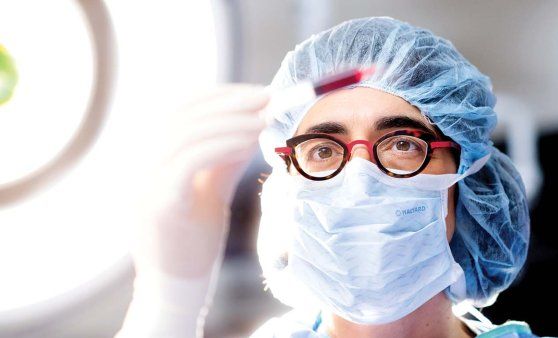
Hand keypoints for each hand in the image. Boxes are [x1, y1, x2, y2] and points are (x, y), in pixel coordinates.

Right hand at [131, 84, 269, 277]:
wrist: (174, 290)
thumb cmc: (194, 241)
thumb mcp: (211, 191)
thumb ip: (225, 158)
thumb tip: (250, 125)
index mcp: (154, 159)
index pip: (182, 109)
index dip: (220, 96)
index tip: (258, 93)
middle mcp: (143, 166)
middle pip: (182, 115)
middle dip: (229, 102)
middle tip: (268, 97)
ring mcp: (146, 185)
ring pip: (185, 133)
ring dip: (230, 120)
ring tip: (265, 118)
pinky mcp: (159, 206)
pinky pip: (189, 162)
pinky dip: (221, 145)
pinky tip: (249, 142)